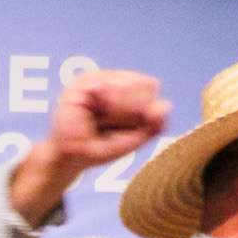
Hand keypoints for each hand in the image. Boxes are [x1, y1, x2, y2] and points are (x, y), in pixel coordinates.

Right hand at [14, 68, 169, 217]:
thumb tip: (166, 105)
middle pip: (141, 84)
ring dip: (119, 109)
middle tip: (111, 125)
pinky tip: (99, 113)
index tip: (131, 126)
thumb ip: (153, 125)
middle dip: (133, 111)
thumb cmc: (99, 148)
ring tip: (102, 121)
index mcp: (126, 89)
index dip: (146, 109)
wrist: (71, 158)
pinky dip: (108, 103)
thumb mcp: (133, 140)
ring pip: (126, 84)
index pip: (150, 86)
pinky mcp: (80, 84)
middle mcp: (111, 79)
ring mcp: (95, 78)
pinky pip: (105, 85)